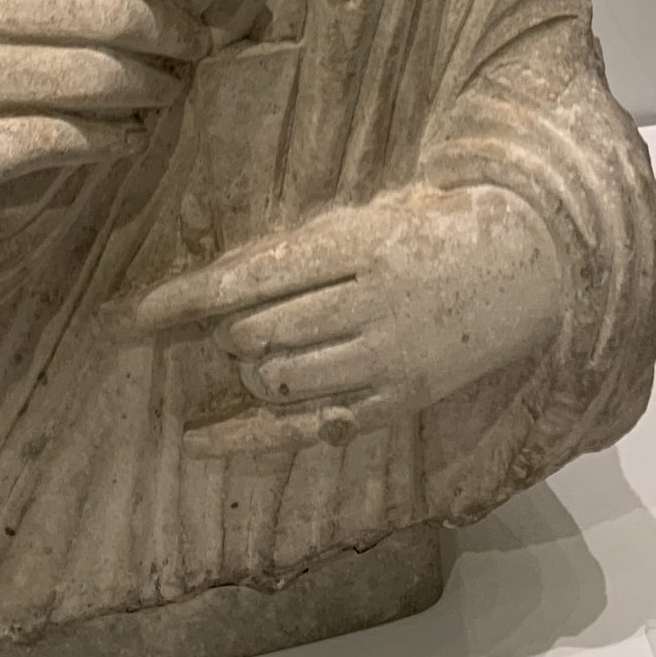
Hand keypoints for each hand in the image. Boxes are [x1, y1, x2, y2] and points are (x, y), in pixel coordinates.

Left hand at [126, 185, 566, 457]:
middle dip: (223, 334)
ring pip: (274, 381)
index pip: (248, 280)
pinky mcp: (395, 401)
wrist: (527, 267)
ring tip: (254, 354)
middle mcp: (367, 304)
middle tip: (227, 327)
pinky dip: (245, 437)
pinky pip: (306, 430)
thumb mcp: (370, 214)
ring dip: (245, 369)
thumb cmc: (435, 229)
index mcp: (358, 244)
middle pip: (254, 334)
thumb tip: (220, 283)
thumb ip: (301, 248)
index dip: (182, 302)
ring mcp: (383, 359)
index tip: (128, 321)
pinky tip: (200, 442)